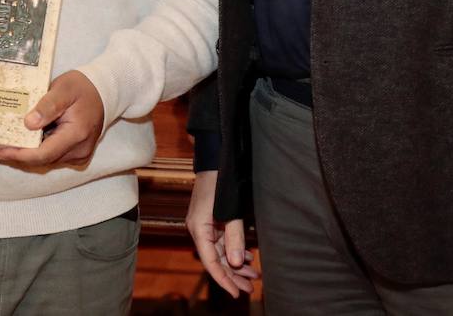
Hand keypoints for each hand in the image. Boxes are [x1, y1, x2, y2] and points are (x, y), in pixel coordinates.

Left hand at [0, 70, 103, 166]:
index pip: (44, 153)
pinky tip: (28, 142)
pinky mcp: (79, 154)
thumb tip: (28, 123)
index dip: (21, 155)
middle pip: (44, 160)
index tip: (2, 151)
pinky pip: (55, 157)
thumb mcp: (64, 88)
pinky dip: (40, 151)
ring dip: (30, 154)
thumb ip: (48, 105)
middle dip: (21, 156)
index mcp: (76, 133)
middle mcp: (80, 149)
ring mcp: (80, 154)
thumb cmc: (82, 87)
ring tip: (10, 143)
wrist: (103, 92)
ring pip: (49, 160)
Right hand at [185, 170, 257, 297]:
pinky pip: (222, 240)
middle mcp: (199, 229)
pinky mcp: (211, 219)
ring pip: (221, 251)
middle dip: (233, 275)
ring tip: (253, 275)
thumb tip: (234, 263)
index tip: (236, 293)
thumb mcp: (229, 212)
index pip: (211, 262)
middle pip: (216, 259)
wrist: (215, 158)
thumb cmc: (221, 182)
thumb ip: (233, 237)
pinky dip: (234, 249)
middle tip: (250, 288)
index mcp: (199, 229)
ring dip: (236, 263)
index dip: (224, 280)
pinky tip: (247, 257)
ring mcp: (205, 224)